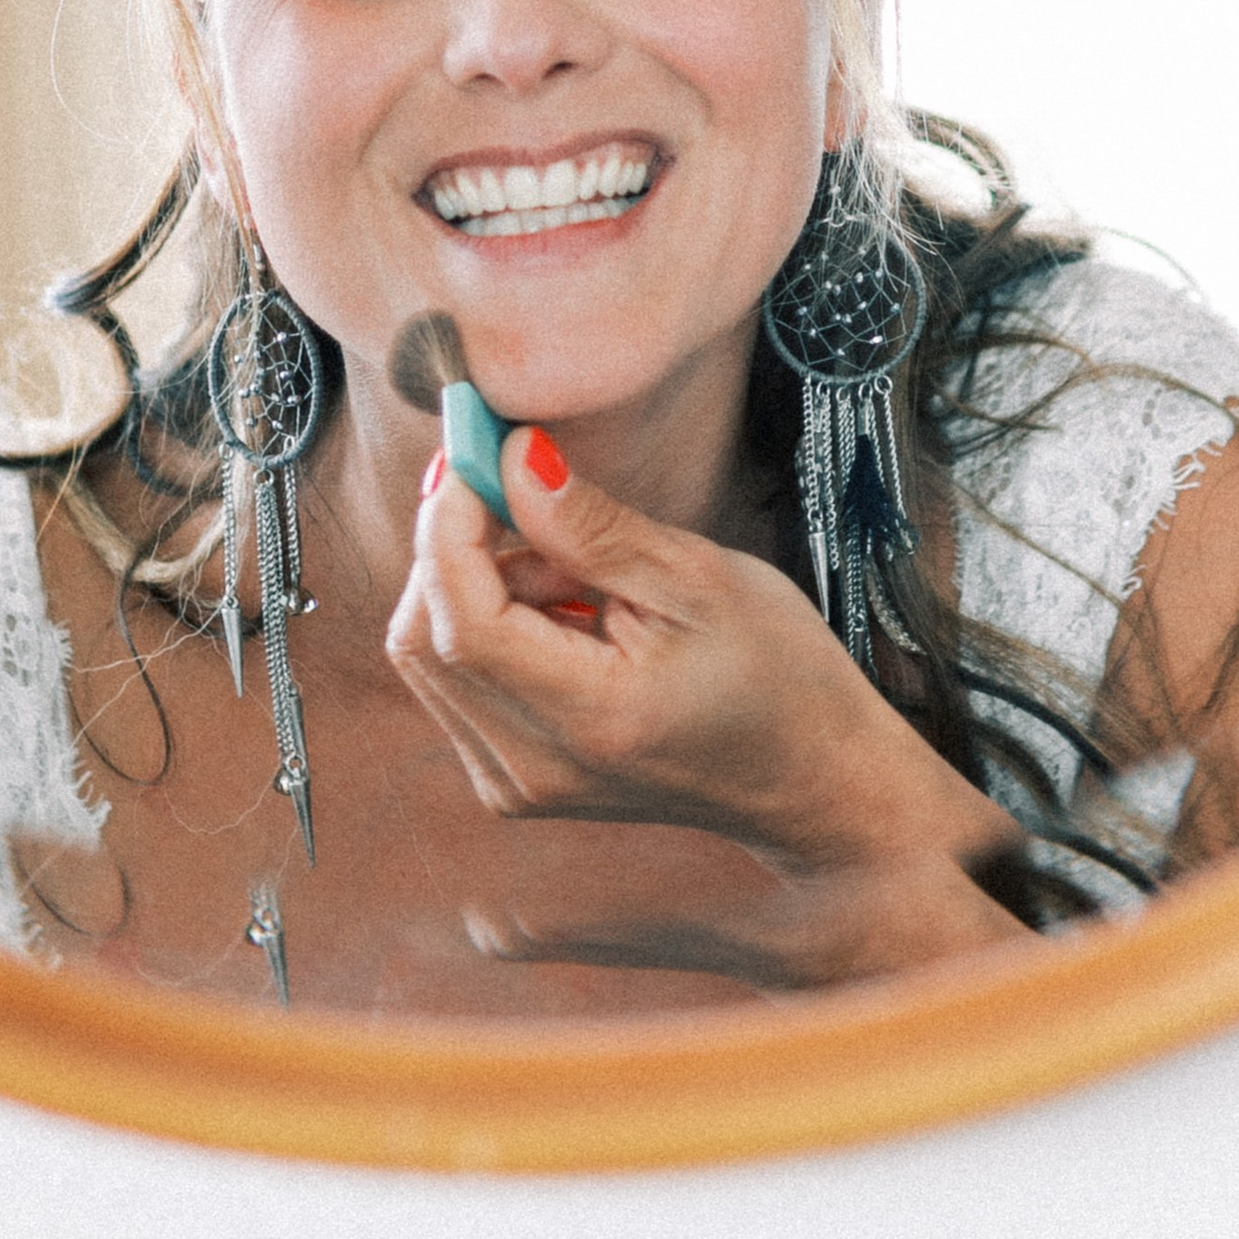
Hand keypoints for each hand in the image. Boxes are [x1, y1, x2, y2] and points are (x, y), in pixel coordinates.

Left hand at [386, 426, 1027, 986]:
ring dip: (475, 583)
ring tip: (574, 563)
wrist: (812, 781)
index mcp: (587, 721)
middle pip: (425, 639)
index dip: (449, 526)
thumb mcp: (700, 577)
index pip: (462, 621)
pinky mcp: (517, 781)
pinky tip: (564, 605)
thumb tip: (512, 459)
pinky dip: (491, 622)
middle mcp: (534, 771)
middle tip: (516, 484)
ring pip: (432, 656)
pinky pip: (460, 683)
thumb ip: (593, 525)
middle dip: (452, 546)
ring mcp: (519, 786)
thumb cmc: (780, 678)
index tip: (474, 451)